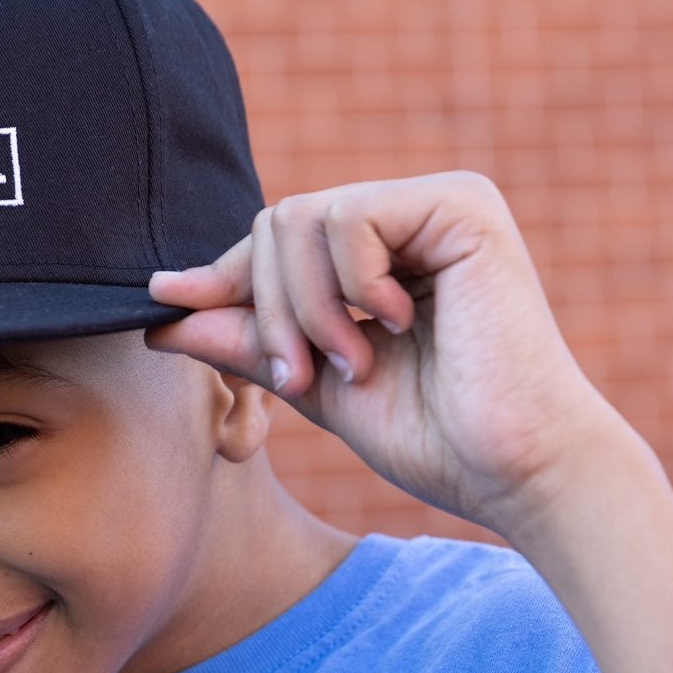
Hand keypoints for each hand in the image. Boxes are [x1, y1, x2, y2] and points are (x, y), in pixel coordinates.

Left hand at [148, 171, 611, 533]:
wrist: (510, 468)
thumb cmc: (434, 437)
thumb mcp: (318, 385)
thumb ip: (249, 343)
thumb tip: (162, 315)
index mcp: (385, 253)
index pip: (276, 241)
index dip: (224, 278)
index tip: (169, 308)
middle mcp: (412, 216)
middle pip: (278, 222)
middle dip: (268, 309)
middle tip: (303, 377)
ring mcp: (439, 204)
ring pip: (301, 217)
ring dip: (304, 307)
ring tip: (351, 364)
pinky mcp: (461, 206)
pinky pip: (349, 217)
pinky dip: (350, 284)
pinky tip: (395, 325)